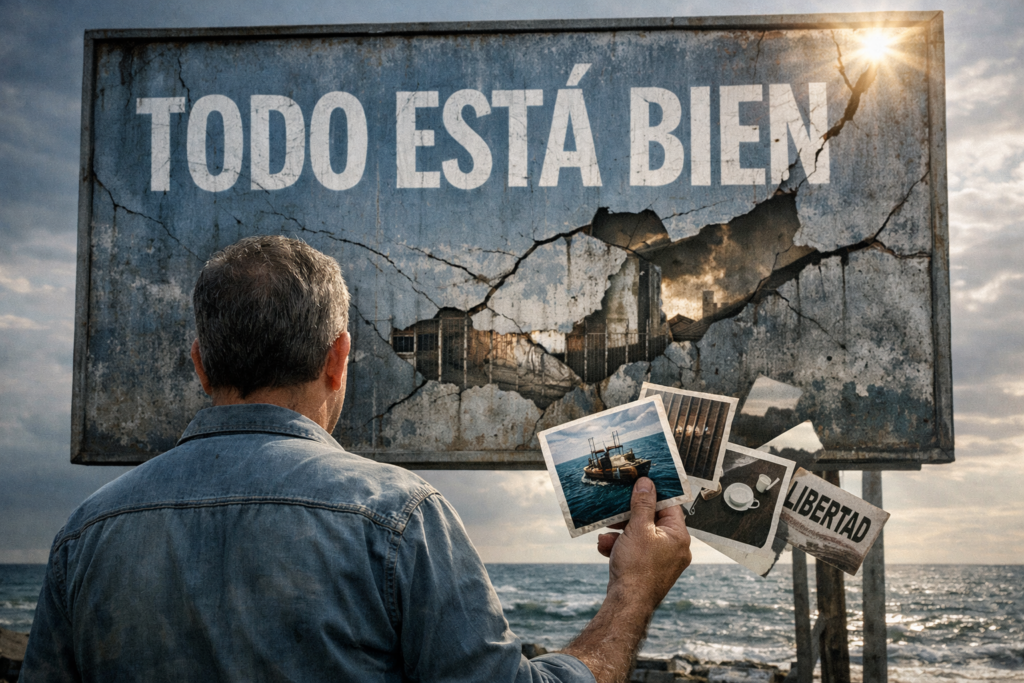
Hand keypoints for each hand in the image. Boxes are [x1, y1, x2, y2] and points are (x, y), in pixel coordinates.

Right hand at [598, 477, 690, 610]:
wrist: (627, 604)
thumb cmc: (637, 569)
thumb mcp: (638, 529)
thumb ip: (643, 504)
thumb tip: (647, 484)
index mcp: (679, 537)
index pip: (669, 506)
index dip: (653, 495)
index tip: (638, 486)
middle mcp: (674, 549)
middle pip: (653, 521)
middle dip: (629, 516)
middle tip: (616, 508)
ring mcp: (662, 561)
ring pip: (641, 536)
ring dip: (620, 532)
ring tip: (606, 532)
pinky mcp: (648, 570)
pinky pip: (636, 551)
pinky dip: (621, 547)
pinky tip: (605, 547)